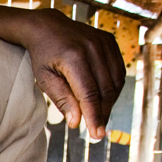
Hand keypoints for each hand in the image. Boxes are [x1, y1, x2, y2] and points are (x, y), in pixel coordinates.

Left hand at [24, 9, 125, 139]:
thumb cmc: (43, 56)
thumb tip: (76, 122)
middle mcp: (92, 47)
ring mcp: (103, 42)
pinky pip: (118, 70)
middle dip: (103, 112)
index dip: (95, 116)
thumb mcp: (44, 79)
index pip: (89, 94)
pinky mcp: (110, 41)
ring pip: (115, 81)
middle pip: (105, 89)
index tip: (97, 134)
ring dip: (109, 101)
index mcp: (73, 57)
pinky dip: (114, 87)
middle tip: (97, 129)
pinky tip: (103, 97)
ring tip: (98, 114)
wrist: (47, 26)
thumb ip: (61, 99)